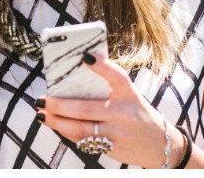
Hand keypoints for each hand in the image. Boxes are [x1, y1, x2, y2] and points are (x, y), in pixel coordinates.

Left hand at [36, 54, 177, 168]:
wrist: (160, 144)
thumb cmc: (138, 115)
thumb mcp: (131, 98)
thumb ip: (110, 90)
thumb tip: (75, 81)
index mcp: (130, 94)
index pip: (117, 76)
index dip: (102, 66)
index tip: (84, 56)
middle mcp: (124, 112)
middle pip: (84, 109)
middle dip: (58, 105)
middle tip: (42, 100)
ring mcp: (117, 132)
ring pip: (79, 128)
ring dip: (56, 121)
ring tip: (42, 114)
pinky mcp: (111, 147)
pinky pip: (83, 140)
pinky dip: (66, 132)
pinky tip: (56, 125)